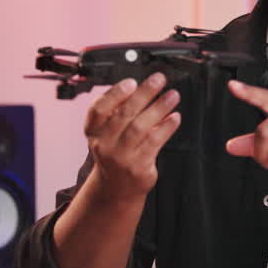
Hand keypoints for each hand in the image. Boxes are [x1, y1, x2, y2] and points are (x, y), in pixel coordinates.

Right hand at [84, 72, 181, 195]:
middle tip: (159, 80)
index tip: (131, 82)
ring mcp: (120, 157)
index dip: (114, 94)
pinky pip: (154, 142)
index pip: (98, 109)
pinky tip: (174, 117)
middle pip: (124, 114)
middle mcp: (104, 144)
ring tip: (172, 96)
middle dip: (144, 94)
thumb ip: (119, 111)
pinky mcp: (138, 167)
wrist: (116, 187)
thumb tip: (142, 87)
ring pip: (140, 127)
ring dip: (159, 108)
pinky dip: (166, 127)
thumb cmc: (115, 152)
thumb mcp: (108, 132)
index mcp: (93, 131)